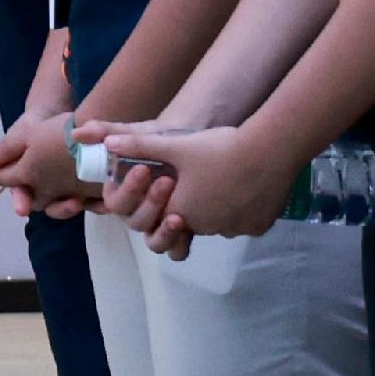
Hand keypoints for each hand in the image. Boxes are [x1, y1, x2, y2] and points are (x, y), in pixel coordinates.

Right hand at [0, 110, 87, 219]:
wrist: (61, 113)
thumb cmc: (37, 122)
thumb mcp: (23, 131)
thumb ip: (8, 147)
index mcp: (24, 176)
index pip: (21, 194)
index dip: (21, 201)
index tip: (22, 209)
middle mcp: (43, 186)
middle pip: (47, 206)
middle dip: (57, 209)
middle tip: (68, 204)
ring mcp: (63, 187)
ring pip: (66, 207)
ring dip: (71, 207)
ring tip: (78, 201)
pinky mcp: (83, 185)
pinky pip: (89, 202)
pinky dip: (94, 204)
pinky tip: (101, 202)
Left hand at [95, 121, 282, 257]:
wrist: (268, 152)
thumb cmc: (217, 148)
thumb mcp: (174, 145)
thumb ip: (138, 147)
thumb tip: (106, 145)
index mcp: (181, 213)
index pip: (164, 215)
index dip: (165, 198)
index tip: (172, 181)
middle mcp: (207, 228)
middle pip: (192, 220)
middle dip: (191, 203)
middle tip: (200, 177)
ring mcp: (235, 230)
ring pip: (219, 221)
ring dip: (217, 207)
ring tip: (224, 176)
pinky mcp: (258, 228)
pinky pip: (244, 221)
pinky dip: (242, 208)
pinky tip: (246, 184)